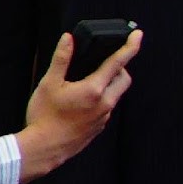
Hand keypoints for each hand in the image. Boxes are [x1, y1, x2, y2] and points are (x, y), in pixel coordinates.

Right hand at [16, 28, 140, 181]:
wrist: (44, 148)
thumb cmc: (44, 116)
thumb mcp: (49, 83)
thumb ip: (61, 59)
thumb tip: (69, 39)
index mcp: (94, 89)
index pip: (118, 62)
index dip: (130, 46)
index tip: (138, 35)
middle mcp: (105, 103)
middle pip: (124, 79)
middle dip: (120, 67)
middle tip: (105, 61)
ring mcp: (104, 117)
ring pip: (115, 94)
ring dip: (109, 84)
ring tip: (88, 81)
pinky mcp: (100, 127)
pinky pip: (107, 108)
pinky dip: (101, 99)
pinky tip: (83, 101)